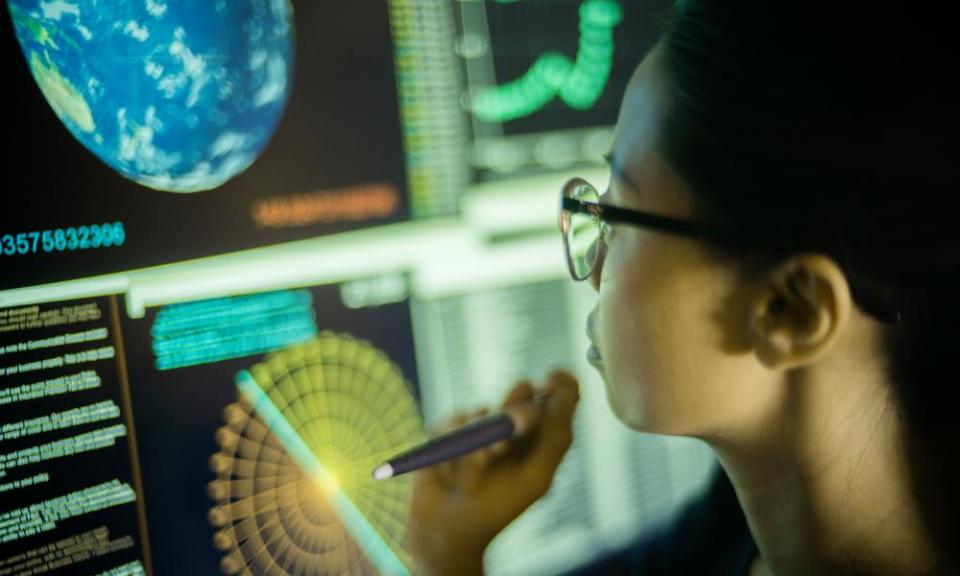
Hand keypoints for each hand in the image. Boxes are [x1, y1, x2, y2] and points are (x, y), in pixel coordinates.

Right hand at [406, 371, 579, 574]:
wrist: (450, 530)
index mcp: (539, 439)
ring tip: (482, 464)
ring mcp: (479, 427)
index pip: (558, 397)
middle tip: (517, 429)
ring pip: (486, 409)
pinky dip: (456, 439)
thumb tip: (565, 393)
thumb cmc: (499, 507)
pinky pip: (455, 419)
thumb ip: (555, 437)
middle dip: (521, 411)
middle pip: (523, 392)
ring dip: (484, 436)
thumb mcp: (537, 477)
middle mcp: (511, 427)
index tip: (552, 378)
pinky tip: (454, 464)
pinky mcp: (449, 430)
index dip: (560, 383)